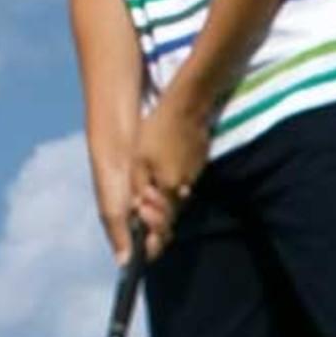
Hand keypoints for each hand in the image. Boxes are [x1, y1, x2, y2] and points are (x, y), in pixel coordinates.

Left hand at [129, 94, 209, 260]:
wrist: (188, 106)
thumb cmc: (158, 130)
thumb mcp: (140, 160)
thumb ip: (139, 188)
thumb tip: (136, 209)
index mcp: (169, 189)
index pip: (162, 223)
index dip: (151, 230)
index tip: (139, 224)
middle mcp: (184, 189)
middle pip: (171, 213)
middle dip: (156, 216)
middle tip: (141, 208)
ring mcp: (194, 177)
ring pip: (177, 197)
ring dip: (163, 198)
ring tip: (149, 188)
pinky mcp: (199, 165)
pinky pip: (184, 182)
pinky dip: (172, 182)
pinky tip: (163, 169)